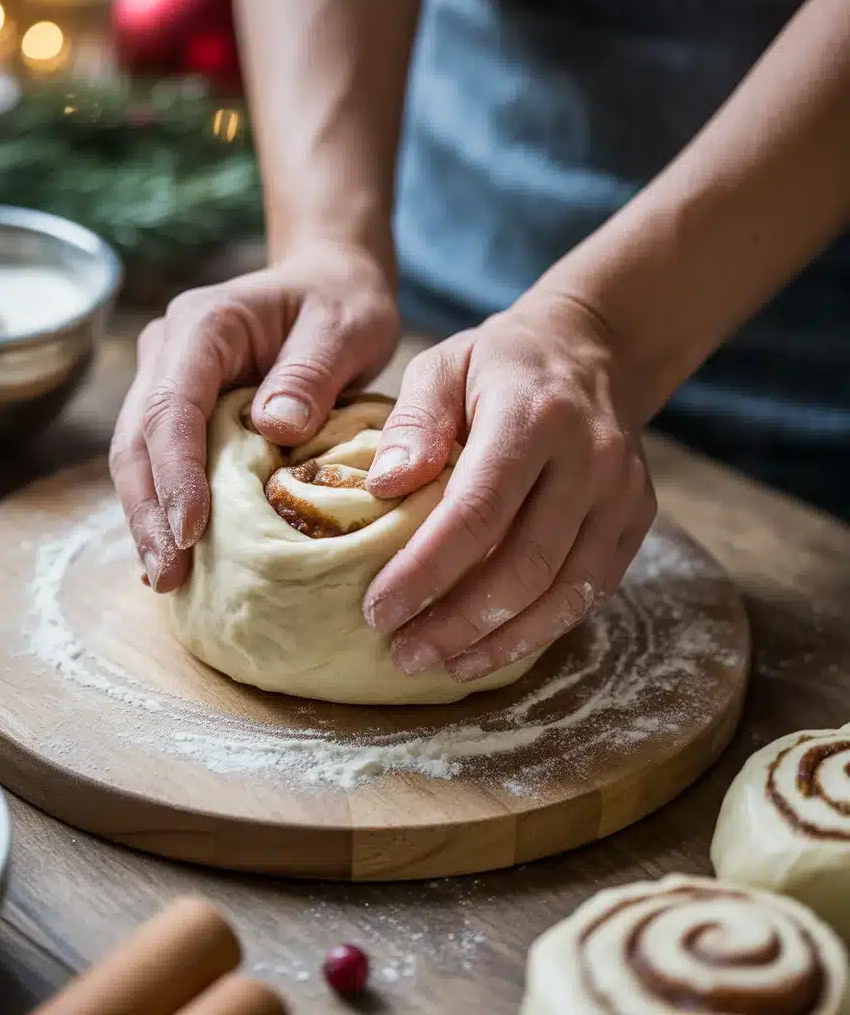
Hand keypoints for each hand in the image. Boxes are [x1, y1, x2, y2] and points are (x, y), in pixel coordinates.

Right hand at [110, 243, 399, 591]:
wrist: (328, 284)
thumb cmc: (341, 303)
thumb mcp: (345, 327)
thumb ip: (311, 373)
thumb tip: (274, 427)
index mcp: (203, 325)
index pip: (172, 405)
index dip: (176, 472)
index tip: (192, 531)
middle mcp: (169, 351)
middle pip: (139, 439)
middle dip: (149, 511)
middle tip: (168, 575)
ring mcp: (166, 380)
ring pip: (138, 457)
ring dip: (149, 519)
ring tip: (166, 578)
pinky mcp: (180, 411)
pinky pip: (160, 464)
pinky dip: (164, 509)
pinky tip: (176, 556)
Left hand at [362, 291, 656, 681]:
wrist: (592, 349)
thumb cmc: (499, 364)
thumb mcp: (442, 365)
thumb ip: (412, 423)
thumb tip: (382, 488)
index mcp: (532, 415)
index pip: (476, 511)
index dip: (425, 570)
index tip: (378, 610)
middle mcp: (589, 458)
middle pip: (524, 563)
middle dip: (458, 621)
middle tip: (403, 653)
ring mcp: (623, 492)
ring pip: (566, 591)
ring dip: (502, 641)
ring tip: (444, 665)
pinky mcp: (636, 518)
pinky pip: (591, 591)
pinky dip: (541, 629)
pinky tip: (492, 647)